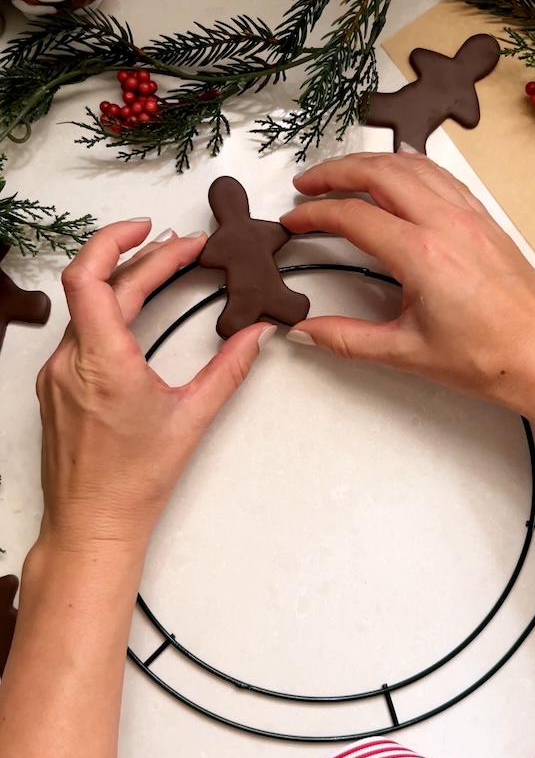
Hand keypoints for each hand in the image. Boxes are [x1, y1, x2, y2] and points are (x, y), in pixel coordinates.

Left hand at [35, 220, 274, 556]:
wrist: (92, 524)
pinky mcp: (55, 387)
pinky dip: (105, 311)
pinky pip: (77, 331)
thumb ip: (229, 371)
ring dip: (121, 282)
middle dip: (140, 258)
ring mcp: (56, 374)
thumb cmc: (133, 483)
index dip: (122, 241)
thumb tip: (256, 337)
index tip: (161, 233)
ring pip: (83, 307)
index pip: (93, 276)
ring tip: (158, 270)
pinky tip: (130, 314)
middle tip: (180, 249)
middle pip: (95, 285)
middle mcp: (69, 362)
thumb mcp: (191, 420)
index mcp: (102, 363)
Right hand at [280, 151, 534, 417]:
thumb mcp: (406, 352)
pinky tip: (400, 174)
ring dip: (371, 163)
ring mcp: (470, 216)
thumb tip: (306, 333)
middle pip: (379, 173)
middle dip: (335, 172)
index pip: (353, 217)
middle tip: (307, 184)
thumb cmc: (490, 357)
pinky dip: (410, 167)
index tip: (294, 220)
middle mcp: (447, 223)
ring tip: (344, 173)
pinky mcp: (485, 221)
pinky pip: (441, 176)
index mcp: (422, 254)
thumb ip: (347, 340)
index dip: (314, 214)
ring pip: (412, 166)